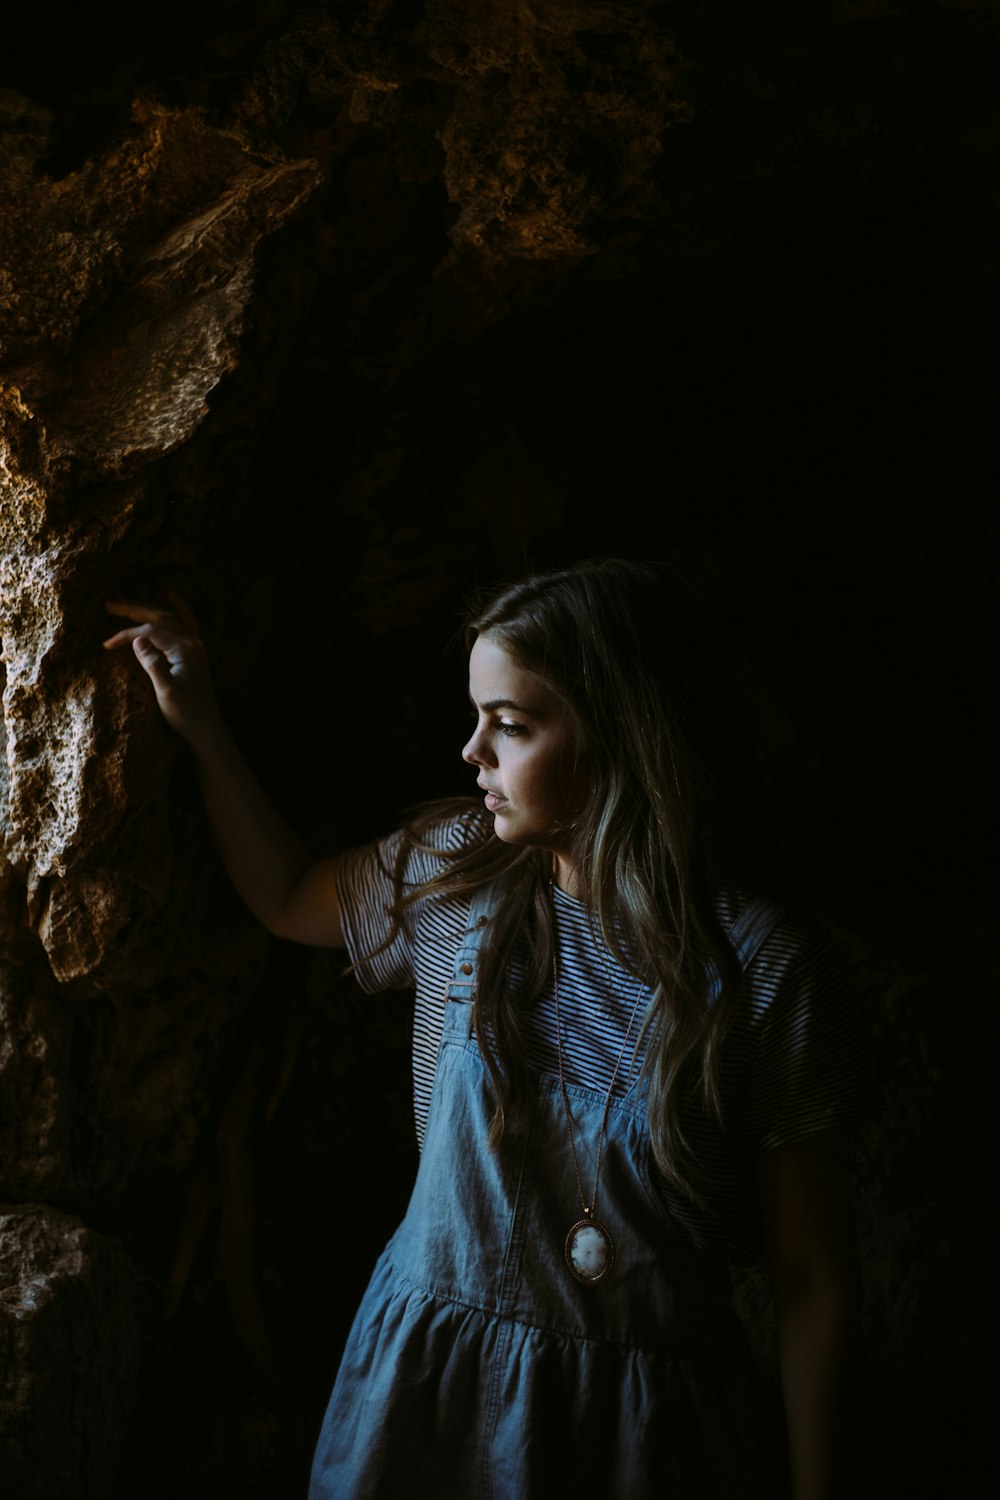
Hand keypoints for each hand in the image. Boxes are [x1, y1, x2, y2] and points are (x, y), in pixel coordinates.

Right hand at [104, 592, 224, 753]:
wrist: (205, 727)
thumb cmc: (185, 713)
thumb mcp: (166, 691)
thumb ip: (153, 664)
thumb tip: (137, 639)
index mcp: (184, 650)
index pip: (150, 632)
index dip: (126, 635)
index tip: (107, 644)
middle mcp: (192, 643)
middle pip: (160, 617)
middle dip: (134, 610)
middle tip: (110, 604)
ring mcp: (195, 646)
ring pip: (170, 617)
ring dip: (149, 609)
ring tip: (128, 602)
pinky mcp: (194, 652)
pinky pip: (186, 622)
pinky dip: (177, 608)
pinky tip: (170, 597)